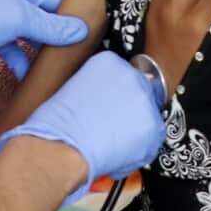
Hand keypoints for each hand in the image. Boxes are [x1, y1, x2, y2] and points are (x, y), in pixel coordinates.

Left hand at [0, 0, 87, 76]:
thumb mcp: (21, 18)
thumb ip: (52, 26)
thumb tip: (78, 31)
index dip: (70, 15)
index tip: (86, 32)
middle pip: (43, 17)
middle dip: (56, 34)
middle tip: (74, 50)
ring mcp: (0, 18)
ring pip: (29, 34)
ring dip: (39, 49)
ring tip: (55, 64)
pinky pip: (13, 48)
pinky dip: (21, 59)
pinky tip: (28, 72)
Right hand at [0, 51, 165, 202]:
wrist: (62, 148)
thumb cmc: (58, 126)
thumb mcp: (75, 90)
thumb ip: (97, 88)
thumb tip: (105, 100)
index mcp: (108, 62)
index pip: (125, 73)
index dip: (118, 94)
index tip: (113, 103)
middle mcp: (130, 75)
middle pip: (140, 92)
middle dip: (129, 109)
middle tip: (111, 124)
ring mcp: (143, 100)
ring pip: (147, 116)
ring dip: (134, 127)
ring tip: (111, 138)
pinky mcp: (152, 125)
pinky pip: (151, 138)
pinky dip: (139, 147)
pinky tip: (118, 148)